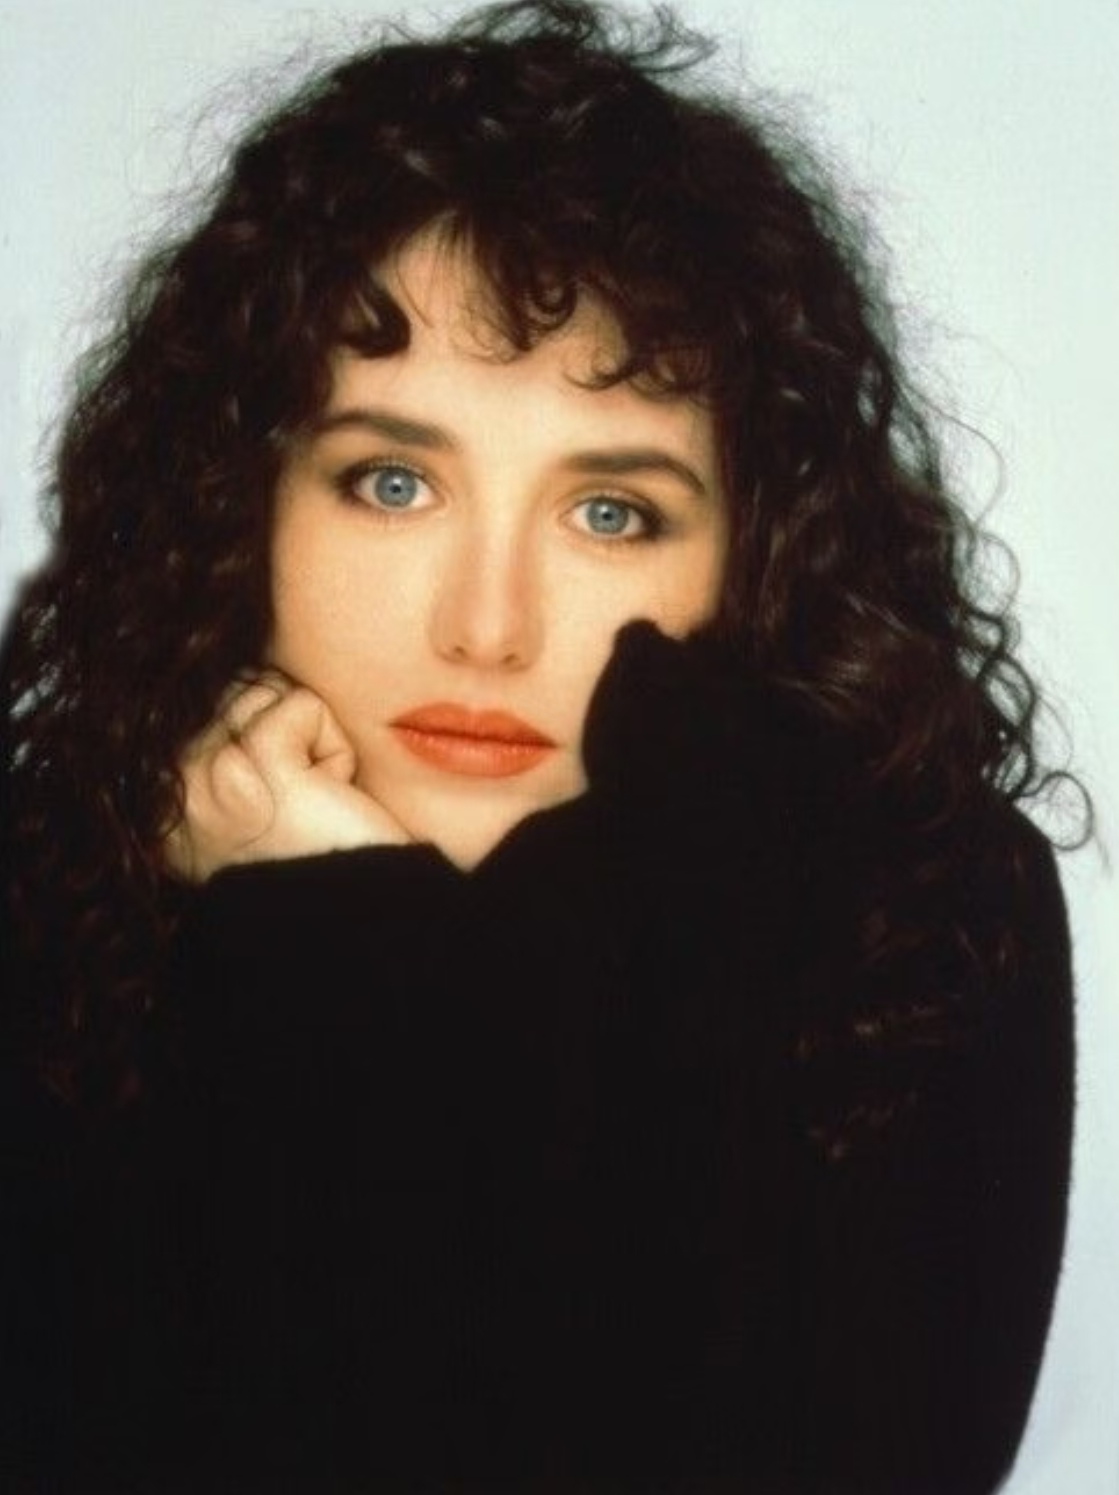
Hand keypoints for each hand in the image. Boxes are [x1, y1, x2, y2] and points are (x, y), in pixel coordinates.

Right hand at [163, 674, 409, 881]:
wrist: (359, 917)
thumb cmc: (320, 857)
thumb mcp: (252, 798)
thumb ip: (225, 745)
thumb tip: (242, 681)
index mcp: (160, 798)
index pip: (209, 700)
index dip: (266, 734)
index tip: (281, 804)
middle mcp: (169, 785)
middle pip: (240, 686)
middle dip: (290, 733)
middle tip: (304, 804)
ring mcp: (204, 772)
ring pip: (271, 690)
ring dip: (314, 742)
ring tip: (314, 802)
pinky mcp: (255, 761)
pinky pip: (305, 705)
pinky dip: (335, 748)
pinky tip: (328, 798)